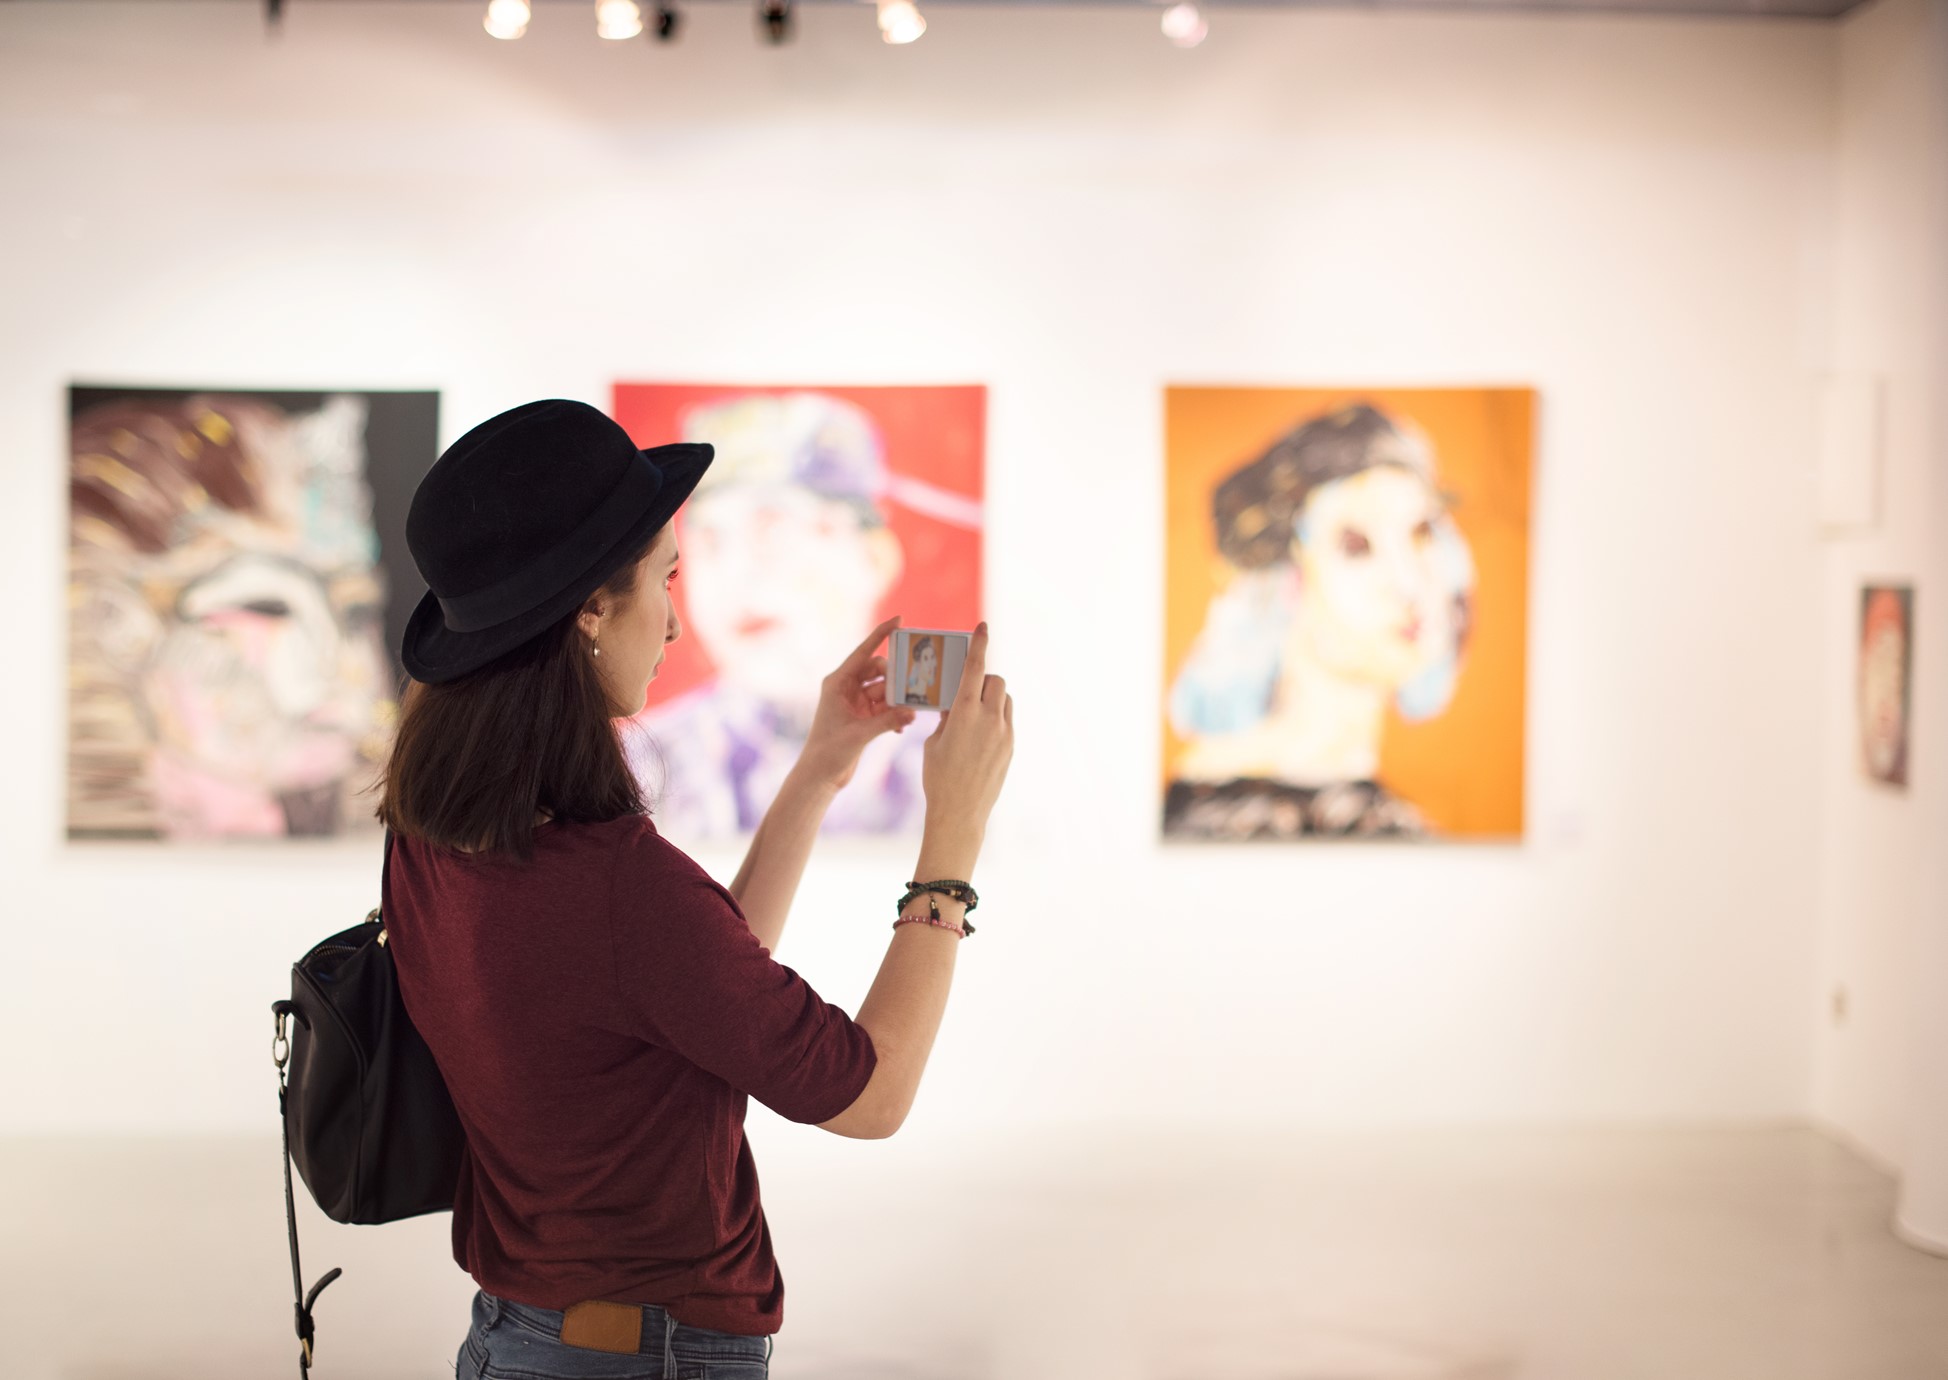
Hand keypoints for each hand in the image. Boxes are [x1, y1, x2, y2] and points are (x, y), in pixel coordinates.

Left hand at [795, 617, 919, 792]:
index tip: (900, 620)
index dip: (881, 634)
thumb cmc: (829, 752)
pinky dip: (894, 714)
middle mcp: (846, 688)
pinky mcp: (863, 717)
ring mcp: (855, 702)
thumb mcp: (860, 734)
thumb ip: (888, 721)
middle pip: (879, 671)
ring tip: (908, 713)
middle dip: (896, 679)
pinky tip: (901, 727)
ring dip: (897, 700)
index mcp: (838, 682)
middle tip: (913, 686)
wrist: (819, 776)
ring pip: (885, 690)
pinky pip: (885, 707)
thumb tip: (913, 713)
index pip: (864, 652)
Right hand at [916, 622, 1013, 876]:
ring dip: (991, 698)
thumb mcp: (934, 741)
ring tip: (973, 714)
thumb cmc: (938, 777)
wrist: (960, 813)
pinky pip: (1007, 720)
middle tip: (967, 691)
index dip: (979, 644)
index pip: (975, 668)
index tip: (983, 626)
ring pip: (1005, 700)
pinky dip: (996, 718)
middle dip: (983, 680)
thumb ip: (948, 718)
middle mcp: (990, 719)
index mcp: (965, 712)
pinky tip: (979, 735)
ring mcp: (1004, 733)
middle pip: (995, 681)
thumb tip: (957, 706)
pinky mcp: (1011, 747)